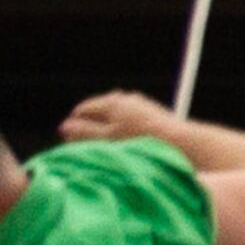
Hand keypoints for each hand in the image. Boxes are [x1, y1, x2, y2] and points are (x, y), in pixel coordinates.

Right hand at [61, 90, 190, 147]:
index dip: (73, 126)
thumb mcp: (107, 140)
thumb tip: (64, 127)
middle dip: (90, 127)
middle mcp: (124, 98)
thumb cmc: (140, 142)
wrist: (180, 142)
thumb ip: (84, 133)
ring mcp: (139, 104)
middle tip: (85, 146)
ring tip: (105, 146)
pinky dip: (121, 129)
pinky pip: (128, 119)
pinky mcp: (151, 113)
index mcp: (110, 102)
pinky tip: (125, 143)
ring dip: (106, 128)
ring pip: (114, 115)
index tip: (69, 143)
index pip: (82, 110)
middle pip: (98, 111)